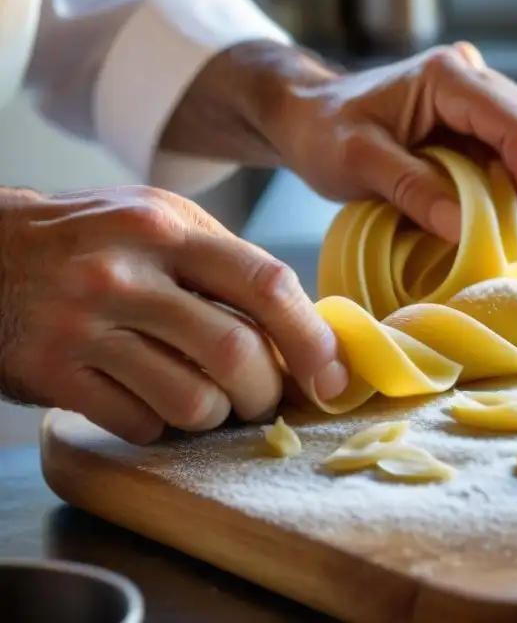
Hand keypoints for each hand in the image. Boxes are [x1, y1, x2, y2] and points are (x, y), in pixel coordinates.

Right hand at [0, 186, 343, 443]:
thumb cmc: (92, 239)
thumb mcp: (160, 221)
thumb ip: (227, 265)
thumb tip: (306, 327)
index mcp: (167, 228)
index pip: (265, 283)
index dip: (311, 337)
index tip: (333, 375)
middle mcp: (126, 273)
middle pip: (235, 352)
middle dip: (266, 390)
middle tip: (264, 397)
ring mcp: (85, 325)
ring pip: (193, 400)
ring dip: (217, 415)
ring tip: (206, 400)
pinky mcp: (53, 373)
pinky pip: (141, 424)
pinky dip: (160, 425)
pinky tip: (148, 402)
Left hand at [267, 43, 516, 242]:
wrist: (307, 115)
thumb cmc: (322, 132)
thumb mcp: (356, 162)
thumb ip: (409, 188)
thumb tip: (463, 227)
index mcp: (447, 77)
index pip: (516, 122)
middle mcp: (472, 76)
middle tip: (514, 236)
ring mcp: (478, 97)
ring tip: (499, 227)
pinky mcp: (477, 121)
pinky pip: (514, 152)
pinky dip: (510, 185)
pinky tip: (487, 212)